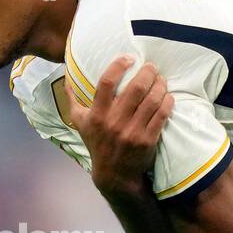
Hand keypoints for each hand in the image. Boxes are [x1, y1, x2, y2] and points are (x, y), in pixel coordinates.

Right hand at [65, 55, 174, 196]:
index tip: (129, 58)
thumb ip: (72, 101)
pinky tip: (167, 96)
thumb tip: (66, 79)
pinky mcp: (147, 140)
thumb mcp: (80, 124)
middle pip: (136, 88)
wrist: (114, 175)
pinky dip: (167, 101)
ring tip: (161, 79)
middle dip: (148, 72)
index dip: (119, 65)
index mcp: (97, 115)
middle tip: (152, 67)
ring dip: (160, 85)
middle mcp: (114, 122)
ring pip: (152, 99)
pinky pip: (162, 114)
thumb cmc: (97, 144)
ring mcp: (132, 132)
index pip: (107, 82)